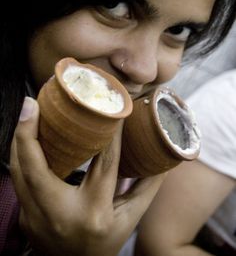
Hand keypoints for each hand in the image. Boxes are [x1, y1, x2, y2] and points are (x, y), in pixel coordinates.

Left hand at [10, 97, 164, 255]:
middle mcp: (62, 216)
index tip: (106, 106)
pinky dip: (20, 155)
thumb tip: (165, 157)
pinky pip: (19, 179)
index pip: (104, 164)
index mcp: (96, 214)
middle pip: (38, 168)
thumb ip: (147, 187)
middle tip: (34, 102)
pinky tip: (25, 136)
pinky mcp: (26, 217)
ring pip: (20, 172)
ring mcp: (38, 219)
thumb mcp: (130, 219)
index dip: (108, 133)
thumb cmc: (105, 242)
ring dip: (20, 139)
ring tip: (28, 111)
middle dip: (31, 132)